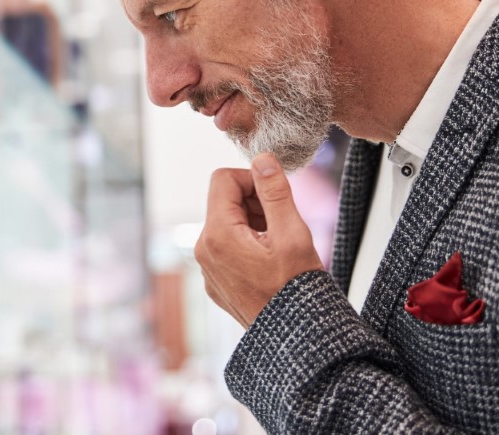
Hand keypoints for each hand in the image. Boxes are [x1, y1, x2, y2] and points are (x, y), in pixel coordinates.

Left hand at [194, 152, 324, 327]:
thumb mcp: (292, 233)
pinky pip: (228, 249)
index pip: (223, 180)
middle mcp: (204, 250)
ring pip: (227, 224)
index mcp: (217, 235)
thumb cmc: (295, 291)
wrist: (295, 339)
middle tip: (282, 223)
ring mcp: (208, 269)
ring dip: (254, 224)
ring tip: (279, 245)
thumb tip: (262, 159)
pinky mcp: (216, 282)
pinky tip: (271, 263)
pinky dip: (249, 245)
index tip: (275, 193)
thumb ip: (275, 192)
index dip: (251, 179)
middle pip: (225, 202)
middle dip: (255, 203)